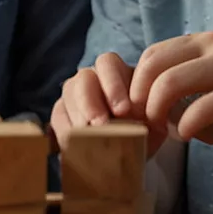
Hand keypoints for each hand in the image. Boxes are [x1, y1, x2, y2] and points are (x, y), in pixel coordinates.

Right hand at [49, 52, 166, 154]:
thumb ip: (149, 117)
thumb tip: (139, 120)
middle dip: (92, 102)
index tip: (123, 110)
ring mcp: (75, 92)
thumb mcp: (153, 123)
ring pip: (69, 94)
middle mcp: (94, 76)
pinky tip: (76, 145)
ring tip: (88, 138)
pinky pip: (59, 116)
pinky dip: (66, 131)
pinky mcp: (62, 112)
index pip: (108, 64)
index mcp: (118, 71)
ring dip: (78, 116)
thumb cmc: (146, 130)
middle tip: (100, 125)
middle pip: (84, 78)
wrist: (133, 150)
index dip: (113, 85)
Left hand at [129, 32, 212, 145]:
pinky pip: (197, 111)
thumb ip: (191, 74)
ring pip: (168, 85)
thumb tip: (150, 96)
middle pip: (153, 67)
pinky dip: (184, 127)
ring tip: (166, 130)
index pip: (153, 54)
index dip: (137, 84)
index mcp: (206, 41)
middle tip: (146, 123)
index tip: (141, 110)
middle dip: (140, 99)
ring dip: (157, 113)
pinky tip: (190, 135)